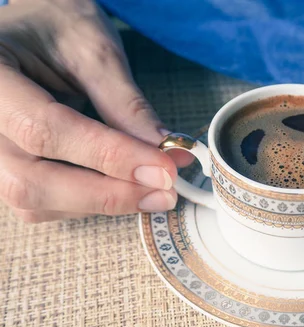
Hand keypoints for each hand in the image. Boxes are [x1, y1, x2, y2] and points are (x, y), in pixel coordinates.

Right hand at [0, 0, 179, 222]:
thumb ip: (126, 105)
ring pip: (35, 201)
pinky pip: (42, 205)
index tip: (163, 168)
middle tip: (165, 191)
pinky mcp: (4, 171)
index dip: (108, 155)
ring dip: (102, 201)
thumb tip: (168, 156)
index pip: (43, 129)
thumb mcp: (94, 51)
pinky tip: (124, 185)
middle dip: (107, 193)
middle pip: (30, 180)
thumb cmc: (55, 26)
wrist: (30, 26)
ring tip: (154, 188)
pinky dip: (89, 202)